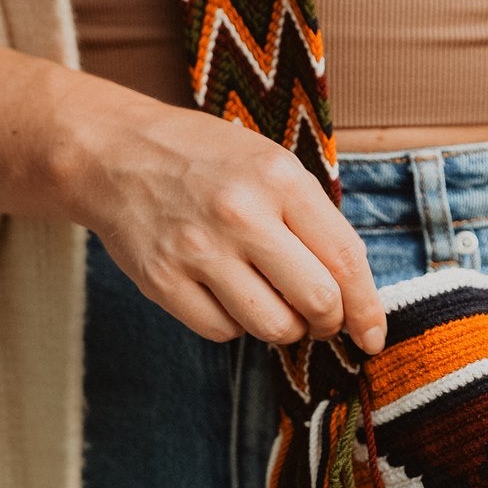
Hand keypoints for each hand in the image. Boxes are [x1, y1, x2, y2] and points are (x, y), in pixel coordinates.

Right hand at [67, 93, 386, 350]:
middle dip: (329, 323)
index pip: (345, 259)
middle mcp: (241, 214)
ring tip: (272, 302)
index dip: (367, 307)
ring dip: (284, 327)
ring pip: (273, 326)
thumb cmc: (205, 160)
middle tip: (321, 320)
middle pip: (317, 301)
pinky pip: (222, 331)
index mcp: (279, 178)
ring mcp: (198, 249)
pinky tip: (226, 295)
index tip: (373, 334)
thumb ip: (313, 220)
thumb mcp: (269, 164)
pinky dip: (234, 324)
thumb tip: (354, 292)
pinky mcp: (162, 280)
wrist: (113, 152)